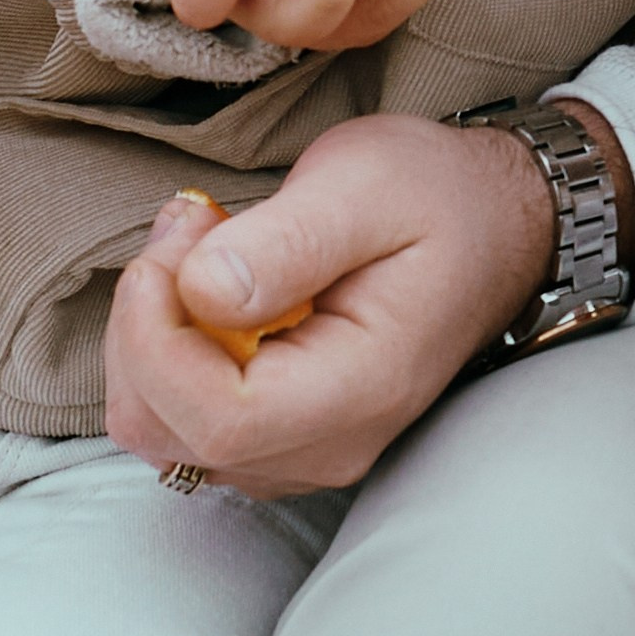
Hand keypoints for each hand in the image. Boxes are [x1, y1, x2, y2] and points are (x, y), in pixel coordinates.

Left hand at [103, 112, 562, 495]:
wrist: (489, 225)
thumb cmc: (435, 196)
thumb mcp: (367, 184)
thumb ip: (288, 240)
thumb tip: (201, 290)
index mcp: (360, 391)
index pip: (217, 420)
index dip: (158, 338)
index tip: (175, 238)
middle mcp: (326, 447)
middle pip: (169, 431)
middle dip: (145, 323)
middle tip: (192, 225)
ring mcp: (297, 451)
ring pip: (161, 430)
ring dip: (151, 333)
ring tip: (205, 244)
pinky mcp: (274, 436)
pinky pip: (178, 418)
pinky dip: (166, 350)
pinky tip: (209, 284)